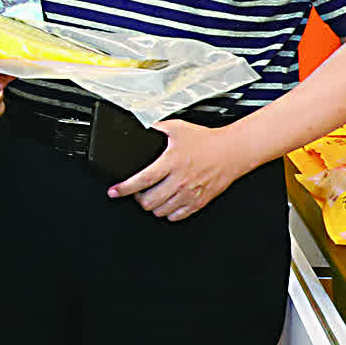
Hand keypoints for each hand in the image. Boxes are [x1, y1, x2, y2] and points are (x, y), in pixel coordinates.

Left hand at [111, 119, 253, 221]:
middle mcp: (179, 180)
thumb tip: (140, 128)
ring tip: (152, 196)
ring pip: (160, 211)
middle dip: (137, 198)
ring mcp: (189, 193)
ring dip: (152, 206)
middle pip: (149, 201)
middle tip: (137, 192)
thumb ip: (157, 128)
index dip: (124, 188)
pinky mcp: (198, 202)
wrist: (231, 151)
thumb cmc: (206, 140)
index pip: (142, 180)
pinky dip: (168, 213)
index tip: (114, 191)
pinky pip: (176, 216)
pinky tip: (167, 203)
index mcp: (171, 162)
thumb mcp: (177, 128)